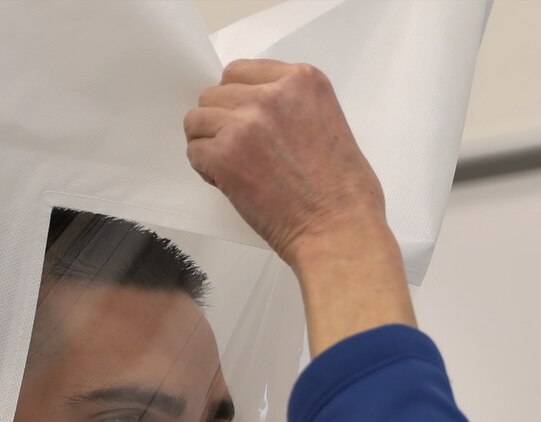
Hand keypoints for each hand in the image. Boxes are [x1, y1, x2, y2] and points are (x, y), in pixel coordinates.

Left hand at [185, 61, 389, 268]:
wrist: (338, 232)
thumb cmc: (345, 194)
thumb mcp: (331, 123)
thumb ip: (294, 106)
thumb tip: (259, 112)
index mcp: (302, 81)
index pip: (242, 72)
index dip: (239, 99)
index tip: (247, 121)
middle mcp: (272, 95)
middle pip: (216, 93)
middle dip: (222, 120)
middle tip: (239, 150)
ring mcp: (246, 124)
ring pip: (198, 119)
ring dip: (209, 142)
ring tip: (232, 167)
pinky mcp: (226, 156)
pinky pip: (195, 151)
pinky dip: (206, 169)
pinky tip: (229, 183)